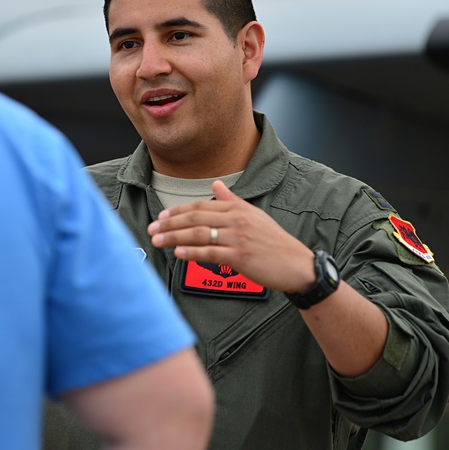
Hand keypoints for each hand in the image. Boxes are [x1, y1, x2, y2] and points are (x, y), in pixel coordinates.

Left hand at [147, 180, 315, 293]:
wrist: (296, 264)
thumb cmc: (274, 241)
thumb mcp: (254, 215)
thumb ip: (232, 200)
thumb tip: (217, 185)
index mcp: (238, 208)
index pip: (200, 206)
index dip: (178, 211)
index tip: (161, 217)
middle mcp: (236, 220)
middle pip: (195, 218)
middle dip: (169, 224)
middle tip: (152, 229)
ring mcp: (238, 237)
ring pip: (199, 235)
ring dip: (174, 238)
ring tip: (158, 241)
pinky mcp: (240, 256)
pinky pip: (210, 253)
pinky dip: (192, 252)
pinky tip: (178, 253)